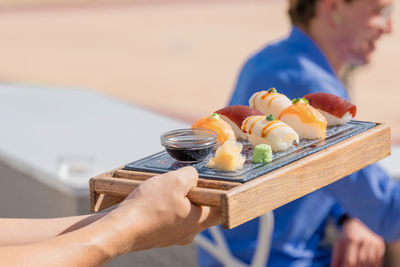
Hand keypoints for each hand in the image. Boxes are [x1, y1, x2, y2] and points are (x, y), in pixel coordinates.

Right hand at [104, 166, 220, 253]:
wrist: (120, 229)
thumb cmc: (148, 207)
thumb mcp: (175, 181)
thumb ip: (190, 175)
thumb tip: (193, 176)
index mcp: (198, 221)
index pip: (222, 211)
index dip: (222, 196)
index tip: (217, 185)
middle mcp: (188, 232)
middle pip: (200, 210)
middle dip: (193, 194)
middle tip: (183, 181)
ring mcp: (172, 236)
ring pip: (182, 214)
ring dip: (176, 200)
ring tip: (163, 188)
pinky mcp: (157, 236)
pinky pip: (166, 218)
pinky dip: (162, 208)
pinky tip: (151, 198)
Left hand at [331, 217, 384, 266]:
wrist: (360, 220)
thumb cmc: (347, 233)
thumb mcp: (339, 242)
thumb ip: (336, 257)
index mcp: (351, 239)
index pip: (349, 260)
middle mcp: (363, 241)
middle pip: (360, 263)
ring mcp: (373, 243)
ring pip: (369, 263)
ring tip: (358, 266)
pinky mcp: (380, 244)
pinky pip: (377, 260)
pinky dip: (372, 266)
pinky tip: (365, 266)